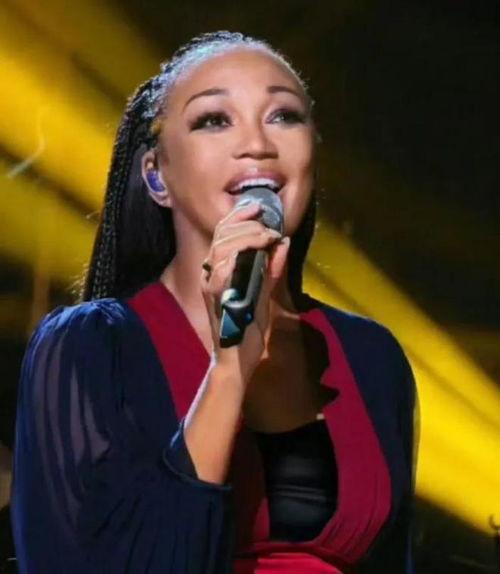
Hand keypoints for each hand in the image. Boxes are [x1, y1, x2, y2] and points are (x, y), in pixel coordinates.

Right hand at [201, 202, 290, 385]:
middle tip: (268, 228)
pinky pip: (223, 268)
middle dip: (248, 224)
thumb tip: (283, 243)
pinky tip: (256, 250)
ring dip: (247, 236)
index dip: (238, 217)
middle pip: (222, 235)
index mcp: (218, 271)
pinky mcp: (215, 296)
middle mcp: (210, 274)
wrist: (237, 359)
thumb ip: (271, 268)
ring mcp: (211, 284)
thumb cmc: (247, 328)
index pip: (222, 234)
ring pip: (222, 247)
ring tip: (266, 237)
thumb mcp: (263, 292)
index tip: (256, 207)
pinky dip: (240, 254)